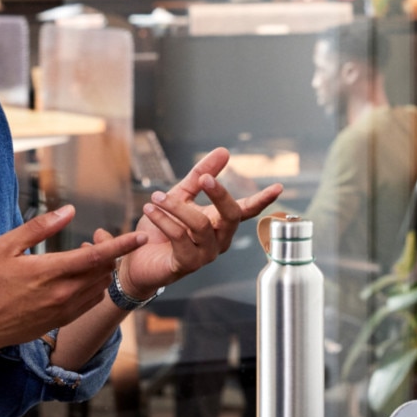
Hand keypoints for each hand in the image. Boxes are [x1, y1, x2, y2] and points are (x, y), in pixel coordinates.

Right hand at [0, 205, 146, 349]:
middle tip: (96, 240)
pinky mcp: (62, 321)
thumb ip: (40, 227)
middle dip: (110, 253)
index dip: (122, 244)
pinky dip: (94, 287)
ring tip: (85, 257)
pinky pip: (91, 302)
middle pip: (104, 271)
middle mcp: (64, 293)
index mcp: (51, 272)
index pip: (98, 256)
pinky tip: (81, 278)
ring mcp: (65, 310)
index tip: (140, 236)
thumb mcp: (5, 246)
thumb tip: (70, 211)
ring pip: (100, 287)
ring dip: (102, 270)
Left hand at [119, 146, 282, 298]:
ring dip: (176, 206)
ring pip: (200, 224)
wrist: (137, 257)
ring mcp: (206, 254)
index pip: (246, 210)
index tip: (279, 186)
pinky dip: (163, 220)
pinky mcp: (187, 264)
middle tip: (204, 177)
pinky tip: (149, 210)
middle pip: (231, 215)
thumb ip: (201, 175)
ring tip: (155, 196)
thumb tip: (224, 151)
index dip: (263, 199)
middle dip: (219, 194)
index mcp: (220, 223)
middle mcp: (219, 240)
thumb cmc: (161, 228)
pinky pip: (180, 237)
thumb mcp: (181, 195)